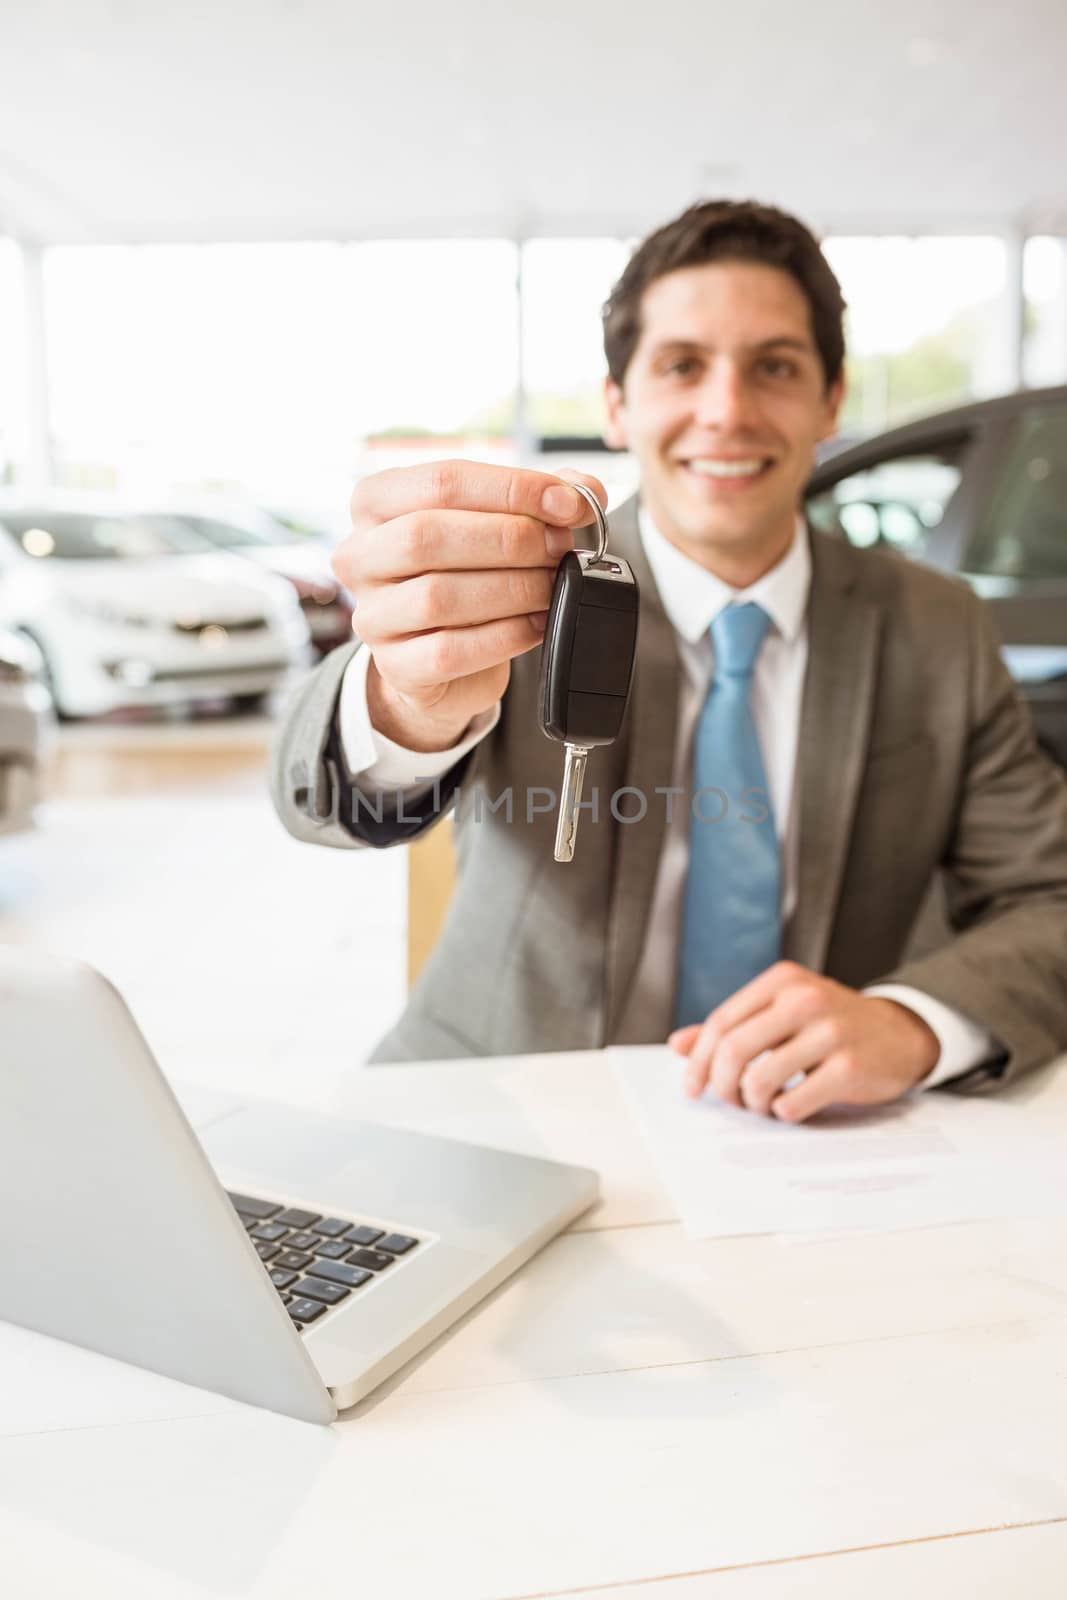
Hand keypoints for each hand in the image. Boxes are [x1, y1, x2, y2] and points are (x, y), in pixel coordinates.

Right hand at [335, 460, 606, 752]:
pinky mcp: (394, 666)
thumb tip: (586, 493)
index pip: (441, 481)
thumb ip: (539, 500)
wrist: (440, 657)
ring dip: (512, 588)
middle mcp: (359, 556)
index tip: (571, 503)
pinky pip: (449, 650)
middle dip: (510, 539)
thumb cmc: (465, 574)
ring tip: (552, 585)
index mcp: (375, 503)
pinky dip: (505, 635)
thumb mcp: (494, 525)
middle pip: (429, 535)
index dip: (513, 488)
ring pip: (438, 595)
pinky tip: (538, 623)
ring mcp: (371, 615)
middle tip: (561, 547)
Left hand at [667, 962, 940, 1121]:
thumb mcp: (782, 1012)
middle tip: (730, 1100)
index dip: (698, 1060)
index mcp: (782, 981)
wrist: (900, 1033)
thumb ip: (733, 1026)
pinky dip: (783, 1113)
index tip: (691, 1088)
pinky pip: (793, 1103)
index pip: (721, 1022)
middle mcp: (804, 999)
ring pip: (759, 1080)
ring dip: (753, 1103)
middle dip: (722, 1086)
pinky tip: (791, 1105)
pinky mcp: (850, 1066)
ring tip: (764, 1103)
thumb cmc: (830, 1025)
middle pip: (733, 1051)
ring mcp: (830, 1032)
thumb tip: (678, 1045)